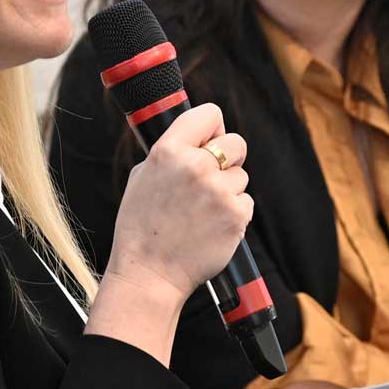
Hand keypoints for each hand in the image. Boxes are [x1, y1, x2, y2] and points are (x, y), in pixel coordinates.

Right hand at [103, 103, 250, 301]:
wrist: (150, 273)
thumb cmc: (142, 227)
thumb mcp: (143, 177)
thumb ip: (171, 152)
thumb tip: (198, 137)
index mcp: (169, 151)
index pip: (209, 114)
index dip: (212, 127)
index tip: (209, 140)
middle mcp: (196, 166)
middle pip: (236, 142)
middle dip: (228, 158)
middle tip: (211, 179)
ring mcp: (219, 191)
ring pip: (241, 176)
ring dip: (228, 190)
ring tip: (201, 212)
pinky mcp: (236, 215)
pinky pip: (245, 202)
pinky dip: (233, 213)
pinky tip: (211, 226)